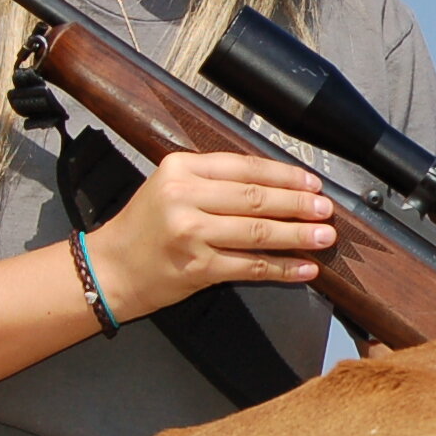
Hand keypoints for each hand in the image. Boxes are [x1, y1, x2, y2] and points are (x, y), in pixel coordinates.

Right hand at [82, 150, 335, 320]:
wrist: (110, 268)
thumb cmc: (145, 227)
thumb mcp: (171, 186)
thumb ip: (214, 180)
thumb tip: (276, 183)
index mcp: (180, 169)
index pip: (244, 168)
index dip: (284, 175)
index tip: (311, 182)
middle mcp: (184, 197)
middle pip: (255, 198)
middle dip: (297, 204)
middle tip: (325, 208)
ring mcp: (190, 234)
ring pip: (257, 232)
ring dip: (297, 235)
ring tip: (325, 236)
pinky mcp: (197, 267)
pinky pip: (250, 266)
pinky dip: (282, 268)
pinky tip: (305, 268)